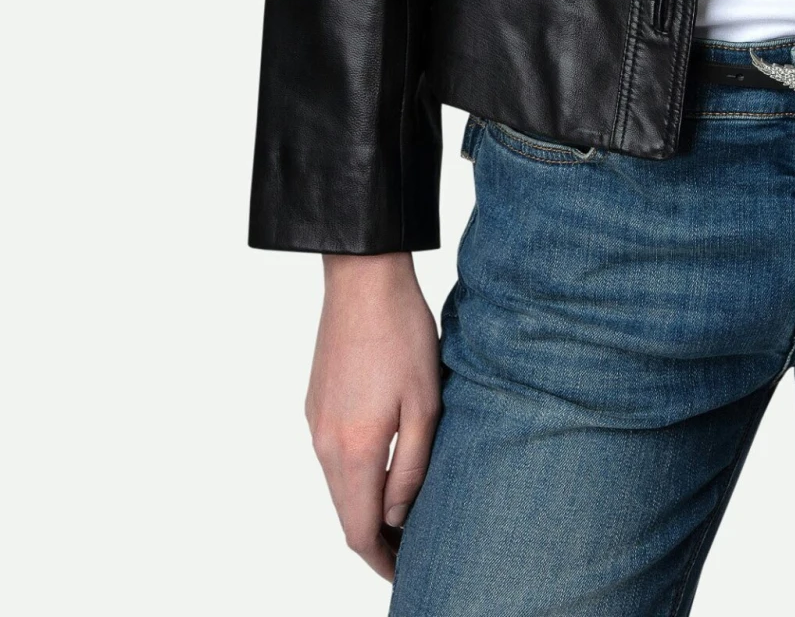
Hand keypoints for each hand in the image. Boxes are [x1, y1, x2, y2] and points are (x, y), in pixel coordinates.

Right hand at [305, 252, 440, 581]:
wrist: (362, 277)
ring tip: (402, 514)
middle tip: (409, 552)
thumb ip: (412, 466)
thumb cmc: (402, 333)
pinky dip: (354, 476)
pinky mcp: (315, 405)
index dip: (381, 560)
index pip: (359, 530)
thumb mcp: (425, 402)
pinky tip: (383, 468)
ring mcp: (315, 424)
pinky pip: (332, 458)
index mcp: (354, 449)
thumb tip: (398, 515)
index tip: (405, 572)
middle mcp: (324, 444)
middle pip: (344, 514)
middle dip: (374, 539)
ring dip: (364, 506)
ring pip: (337, 486)